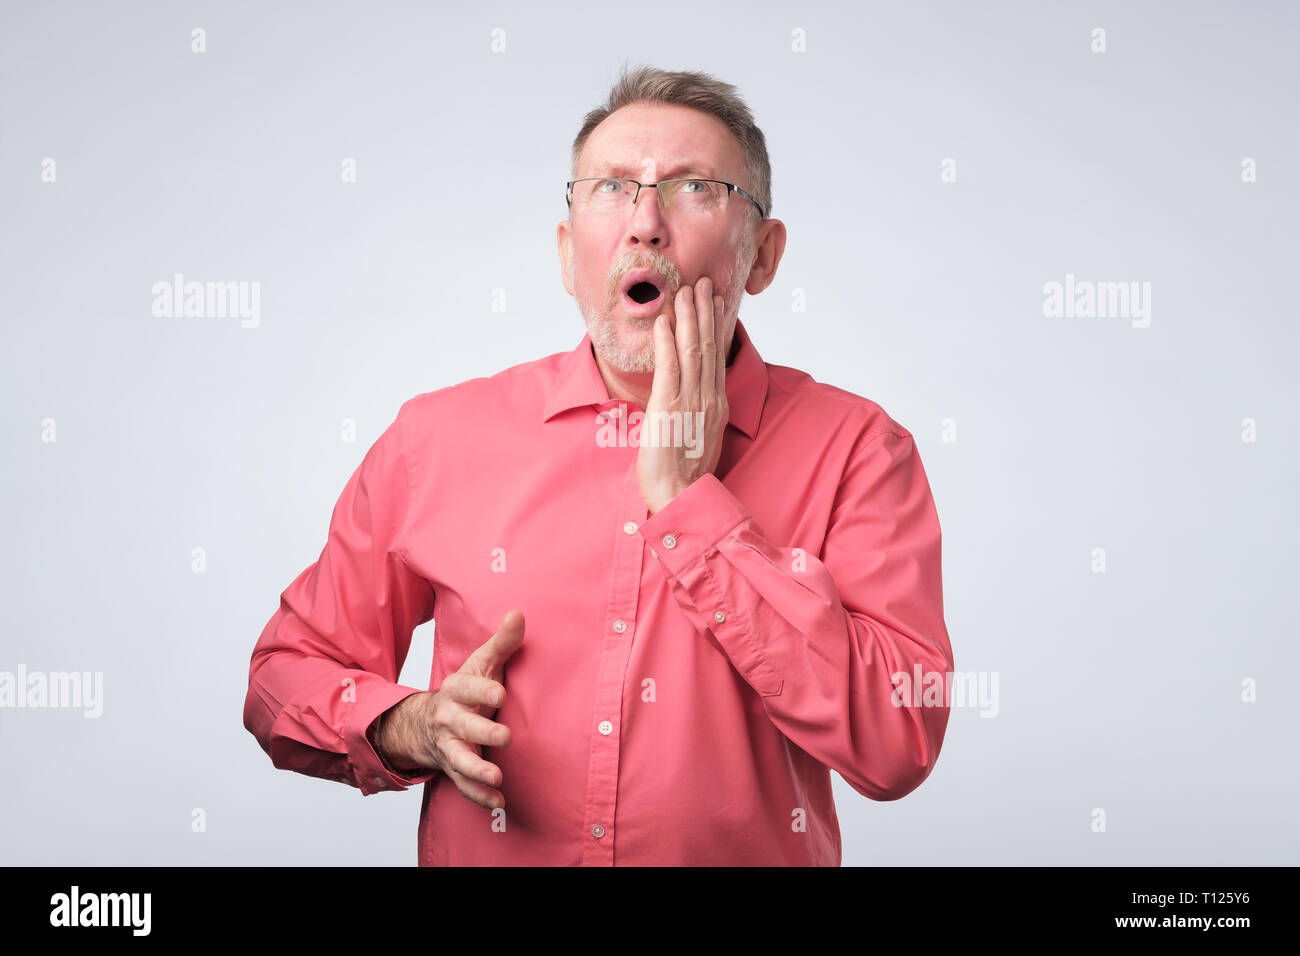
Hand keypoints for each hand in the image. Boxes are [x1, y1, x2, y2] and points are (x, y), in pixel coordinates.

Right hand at [373, 610, 523, 809]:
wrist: (426, 722)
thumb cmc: (465, 690)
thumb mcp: (481, 664)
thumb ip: (501, 644)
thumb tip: (518, 615)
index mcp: (457, 690)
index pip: (468, 688)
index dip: (482, 691)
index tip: (500, 693)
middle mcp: (449, 719)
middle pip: (463, 726)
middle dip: (482, 732)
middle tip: (505, 737)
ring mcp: (450, 746)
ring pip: (459, 760)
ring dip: (477, 770)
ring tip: (497, 777)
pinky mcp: (454, 768)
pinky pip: (464, 785)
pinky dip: (479, 795)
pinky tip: (498, 801)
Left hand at [636, 277, 728, 513]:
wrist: (682, 497)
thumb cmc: (686, 475)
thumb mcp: (700, 438)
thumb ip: (699, 413)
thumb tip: (693, 398)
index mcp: (715, 405)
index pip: (715, 357)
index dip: (715, 326)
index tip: (715, 302)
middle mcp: (707, 398)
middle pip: (707, 346)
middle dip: (704, 312)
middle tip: (703, 283)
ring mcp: (690, 401)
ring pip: (692, 350)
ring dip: (688, 317)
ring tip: (686, 291)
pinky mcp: (670, 407)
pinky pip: (669, 367)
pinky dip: (666, 341)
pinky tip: (664, 320)